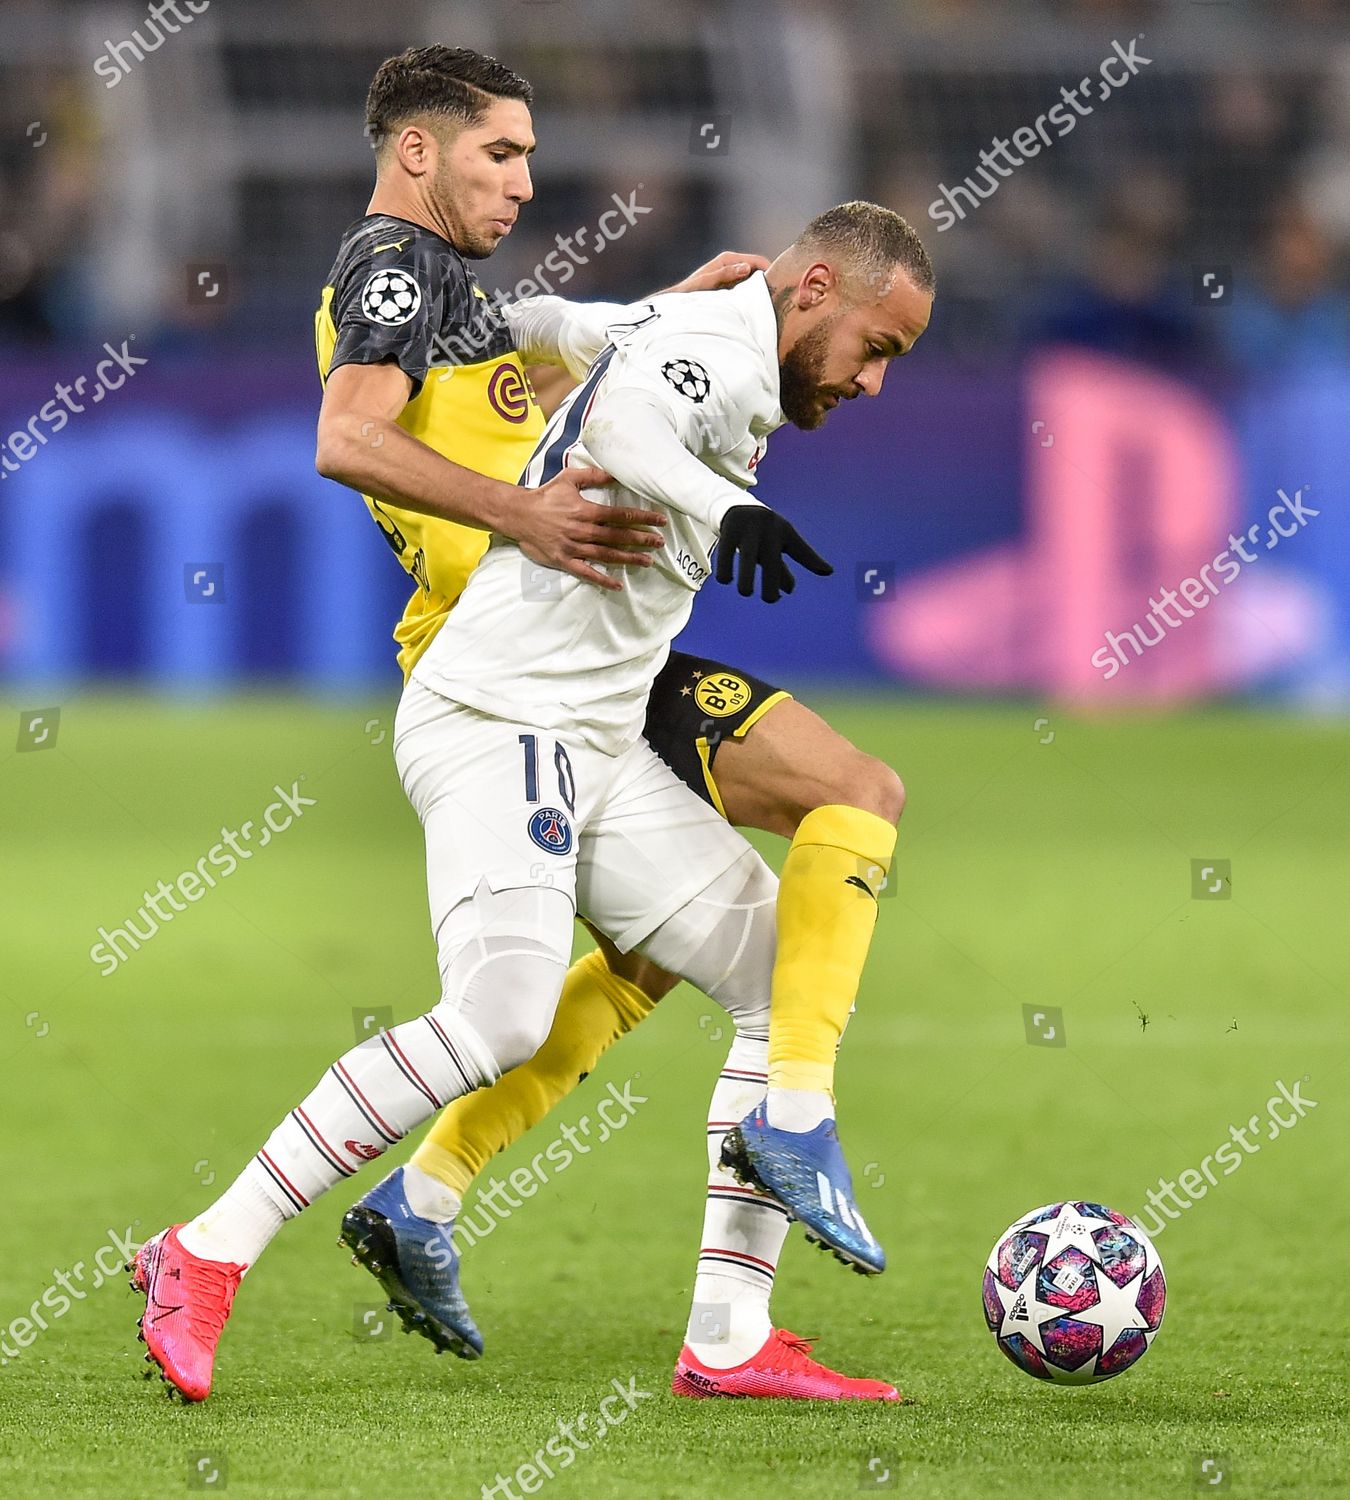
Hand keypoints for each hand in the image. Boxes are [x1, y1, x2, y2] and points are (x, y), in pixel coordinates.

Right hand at [514, 467, 666, 591]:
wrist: (517, 514)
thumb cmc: (544, 496)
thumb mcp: (568, 479)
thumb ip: (593, 476)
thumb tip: (616, 473)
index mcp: (586, 511)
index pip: (621, 515)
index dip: (642, 518)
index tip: (660, 520)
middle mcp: (583, 531)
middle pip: (618, 537)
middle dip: (642, 539)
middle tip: (660, 542)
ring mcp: (574, 548)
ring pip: (607, 555)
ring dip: (629, 558)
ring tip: (648, 561)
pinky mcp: (564, 561)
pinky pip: (586, 573)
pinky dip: (602, 579)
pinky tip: (617, 585)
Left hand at [664, 251, 770, 294]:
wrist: (678, 300)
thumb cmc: (689, 291)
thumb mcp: (707, 282)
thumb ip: (725, 274)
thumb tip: (746, 267)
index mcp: (728, 259)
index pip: (757, 261)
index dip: (770, 270)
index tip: (779, 284)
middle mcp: (732, 265)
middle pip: (758, 270)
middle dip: (767, 280)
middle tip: (777, 296)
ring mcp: (732, 276)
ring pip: (754, 280)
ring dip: (760, 289)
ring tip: (770, 302)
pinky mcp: (731, 286)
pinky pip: (747, 289)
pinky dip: (753, 295)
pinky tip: (757, 305)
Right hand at [715, 504, 831, 602]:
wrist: (736, 507)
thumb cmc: (762, 534)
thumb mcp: (774, 547)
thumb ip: (782, 569)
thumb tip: (789, 591)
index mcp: (784, 533)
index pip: (800, 549)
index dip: (813, 560)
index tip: (827, 571)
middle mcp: (768, 530)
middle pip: (772, 560)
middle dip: (771, 583)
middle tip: (770, 600)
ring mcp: (748, 530)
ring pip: (748, 557)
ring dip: (746, 578)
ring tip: (746, 592)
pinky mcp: (729, 532)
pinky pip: (725, 554)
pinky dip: (725, 570)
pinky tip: (726, 579)